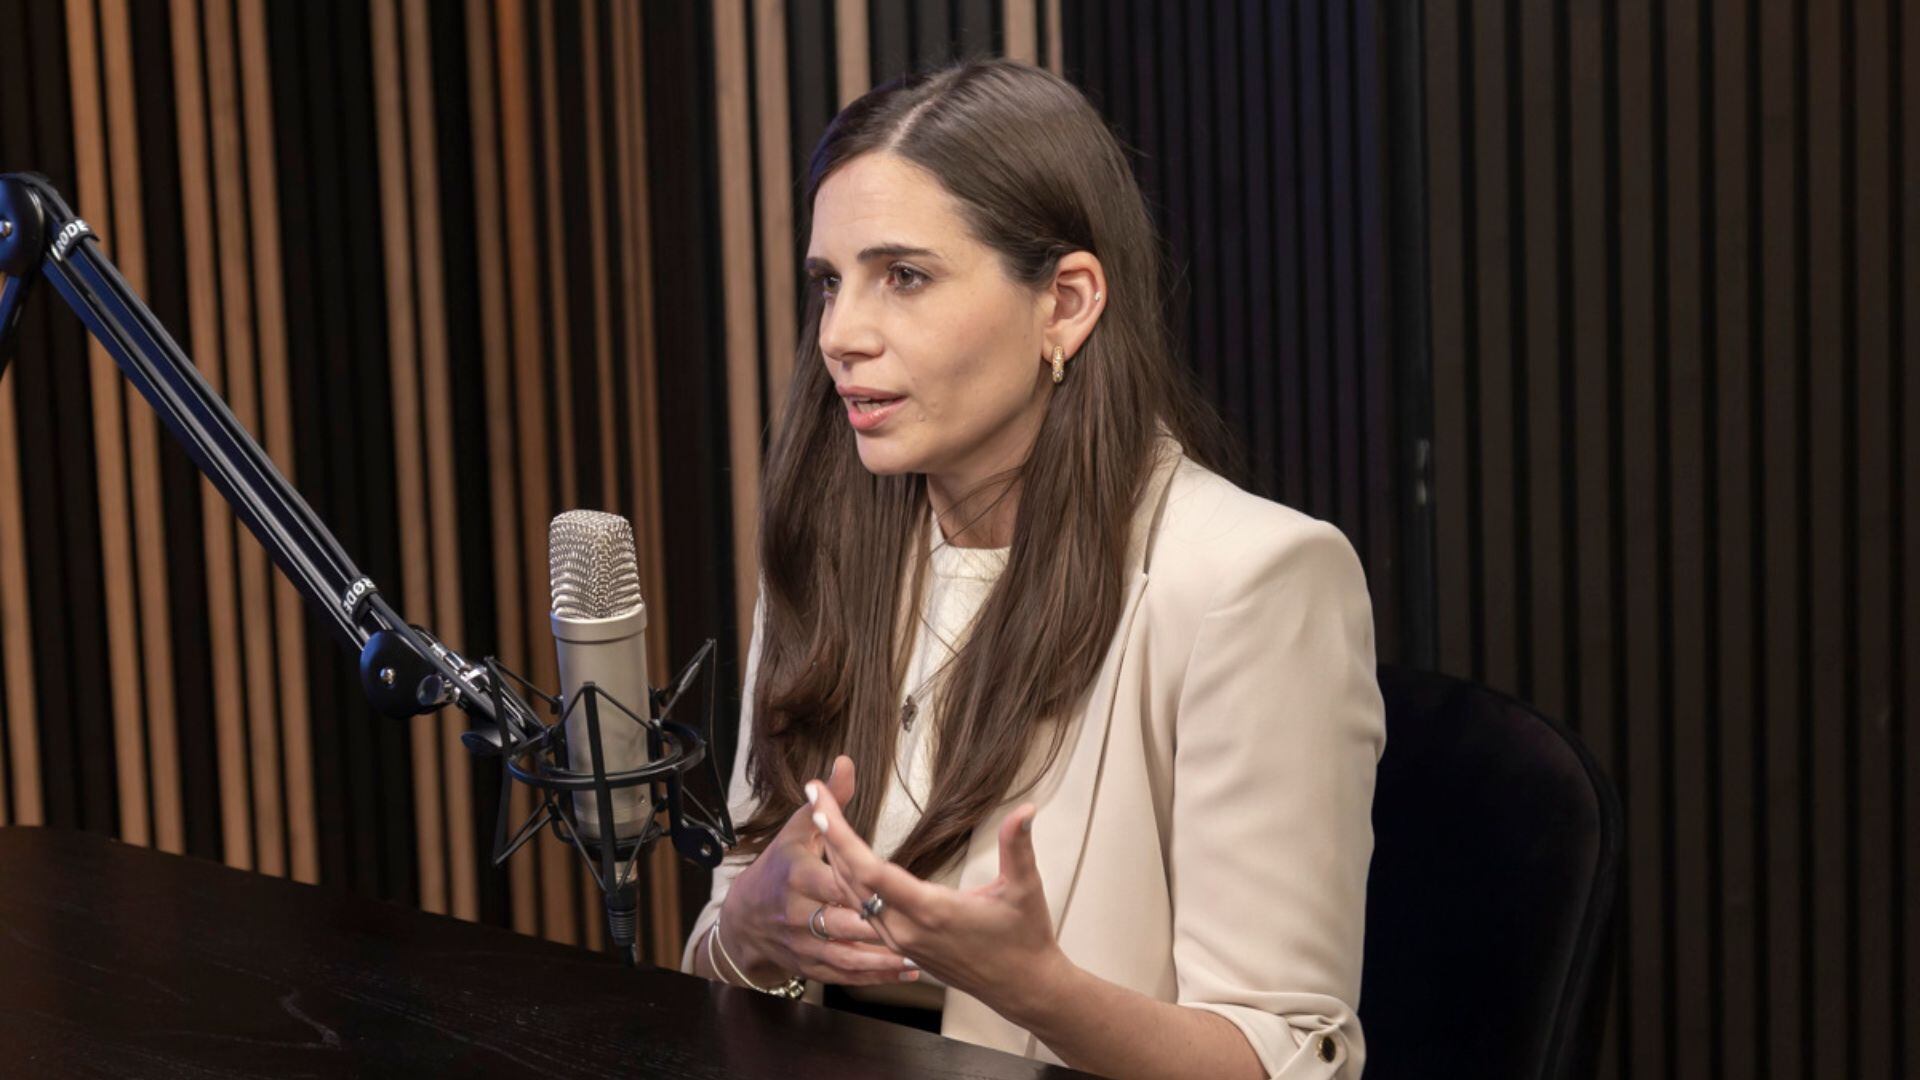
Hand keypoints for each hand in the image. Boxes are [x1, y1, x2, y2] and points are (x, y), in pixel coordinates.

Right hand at [716, 756, 919, 987]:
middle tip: (918, 925)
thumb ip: (828, 802)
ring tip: (920, 955)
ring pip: (846, 956)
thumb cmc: (778, 868)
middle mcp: (796, 913)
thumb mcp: (797, 831)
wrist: (743, 919)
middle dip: (877, 925)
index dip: (860, 884)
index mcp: (796, 875)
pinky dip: (875, 976)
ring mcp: (802, 944)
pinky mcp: (810, 966)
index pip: (831, 880)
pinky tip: (906, 970)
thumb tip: (845, 762)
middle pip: (841, 921)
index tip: (891, 885)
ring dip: (883, 958)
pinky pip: (844, 976)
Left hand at [808, 754, 1069, 1017]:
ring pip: (852, 897)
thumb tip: (1026, 809)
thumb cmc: (1023, 939)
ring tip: (821, 818)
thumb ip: (1018, 846)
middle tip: (813, 796)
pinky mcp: (902, 947)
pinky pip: (863, 911)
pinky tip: (841, 860)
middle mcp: (907, 929)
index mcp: (931, 912)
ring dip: (834, 857)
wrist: (1021, 987)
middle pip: (851, 880)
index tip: (821, 805)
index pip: (871, 871)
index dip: (842, 837)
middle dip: (829, 835)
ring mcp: (901, 941)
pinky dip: (848, 880)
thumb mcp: (1024, 889)